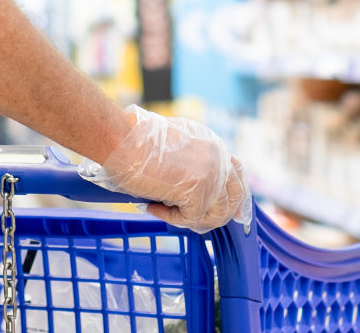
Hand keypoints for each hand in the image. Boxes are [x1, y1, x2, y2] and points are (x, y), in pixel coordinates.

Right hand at [78, 104, 249, 231]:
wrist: (123, 138)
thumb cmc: (134, 140)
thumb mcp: (173, 144)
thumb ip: (190, 162)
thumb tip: (190, 187)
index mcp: (213, 144)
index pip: (236, 173)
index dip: (232, 195)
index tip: (229, 210)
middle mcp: (218, 159)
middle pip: (235, 199)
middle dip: (218, 215)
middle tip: (195, 221)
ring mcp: (211, 177)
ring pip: (216, 215)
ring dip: (189, 218)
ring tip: (164, 208)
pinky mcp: (198, 194)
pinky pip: (190, 220)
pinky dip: (169, 218)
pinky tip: (152, 206)